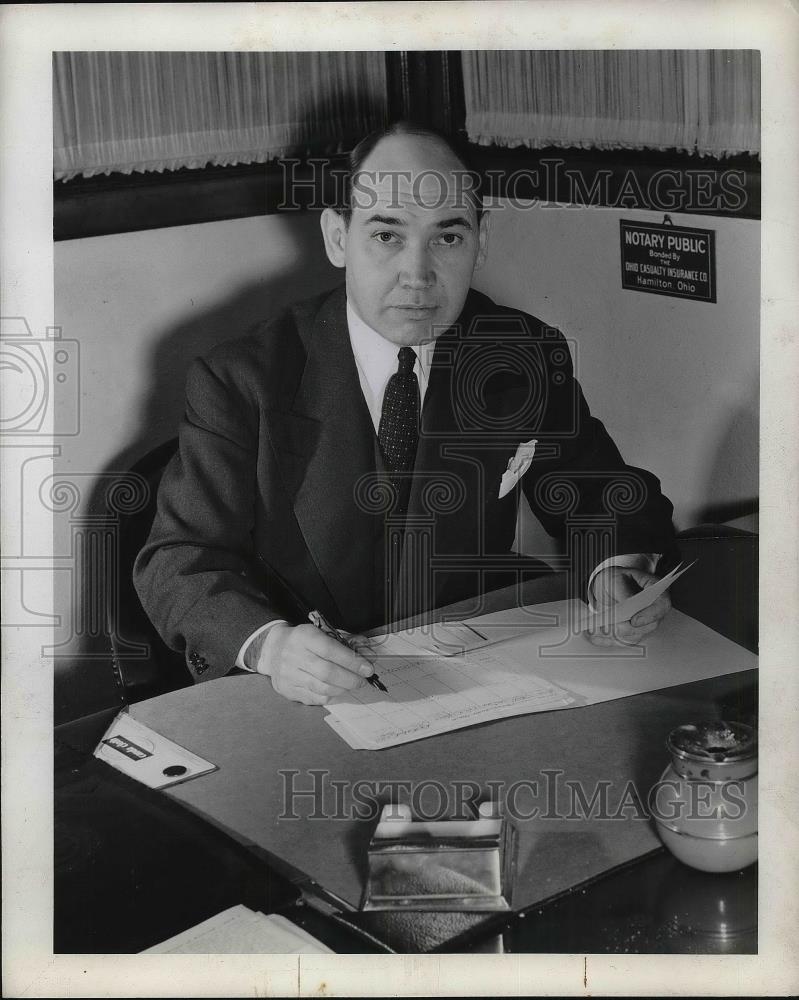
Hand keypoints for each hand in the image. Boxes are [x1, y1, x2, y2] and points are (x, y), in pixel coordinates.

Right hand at [253, 623, 374, 704]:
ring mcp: (288, 674)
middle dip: (350, 679)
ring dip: (342, 688)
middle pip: (327, 672)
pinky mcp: (287, 690)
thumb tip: (370, 654)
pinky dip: (330, 695)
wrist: (274, 649)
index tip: (367, 668)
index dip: (352, 661)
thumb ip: (348, 641)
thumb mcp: (323, 632)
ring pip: (321, 688)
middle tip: (362, 680)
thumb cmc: (304, 641)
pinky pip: (314, 698)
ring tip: (351, 685)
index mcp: (304, 636)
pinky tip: (336, 689)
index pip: (330, 650)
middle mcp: (293, 655)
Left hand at [588, 567, 670, 646]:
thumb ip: (622, 590)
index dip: (650, 615)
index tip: (634, 621)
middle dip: (628, 628)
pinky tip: (594, 637)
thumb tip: (627, 602)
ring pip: (635, 635)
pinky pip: (623, 640)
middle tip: (609, 625)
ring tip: (596, 630)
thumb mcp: (615, 578)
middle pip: (649, 625)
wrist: (607, 586)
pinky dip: (608, 640)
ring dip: (615, 634)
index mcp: (654, 590)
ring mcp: (644, 622)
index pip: (662, 604)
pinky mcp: (633, 632)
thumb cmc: (615, 579)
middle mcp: (653, 608)